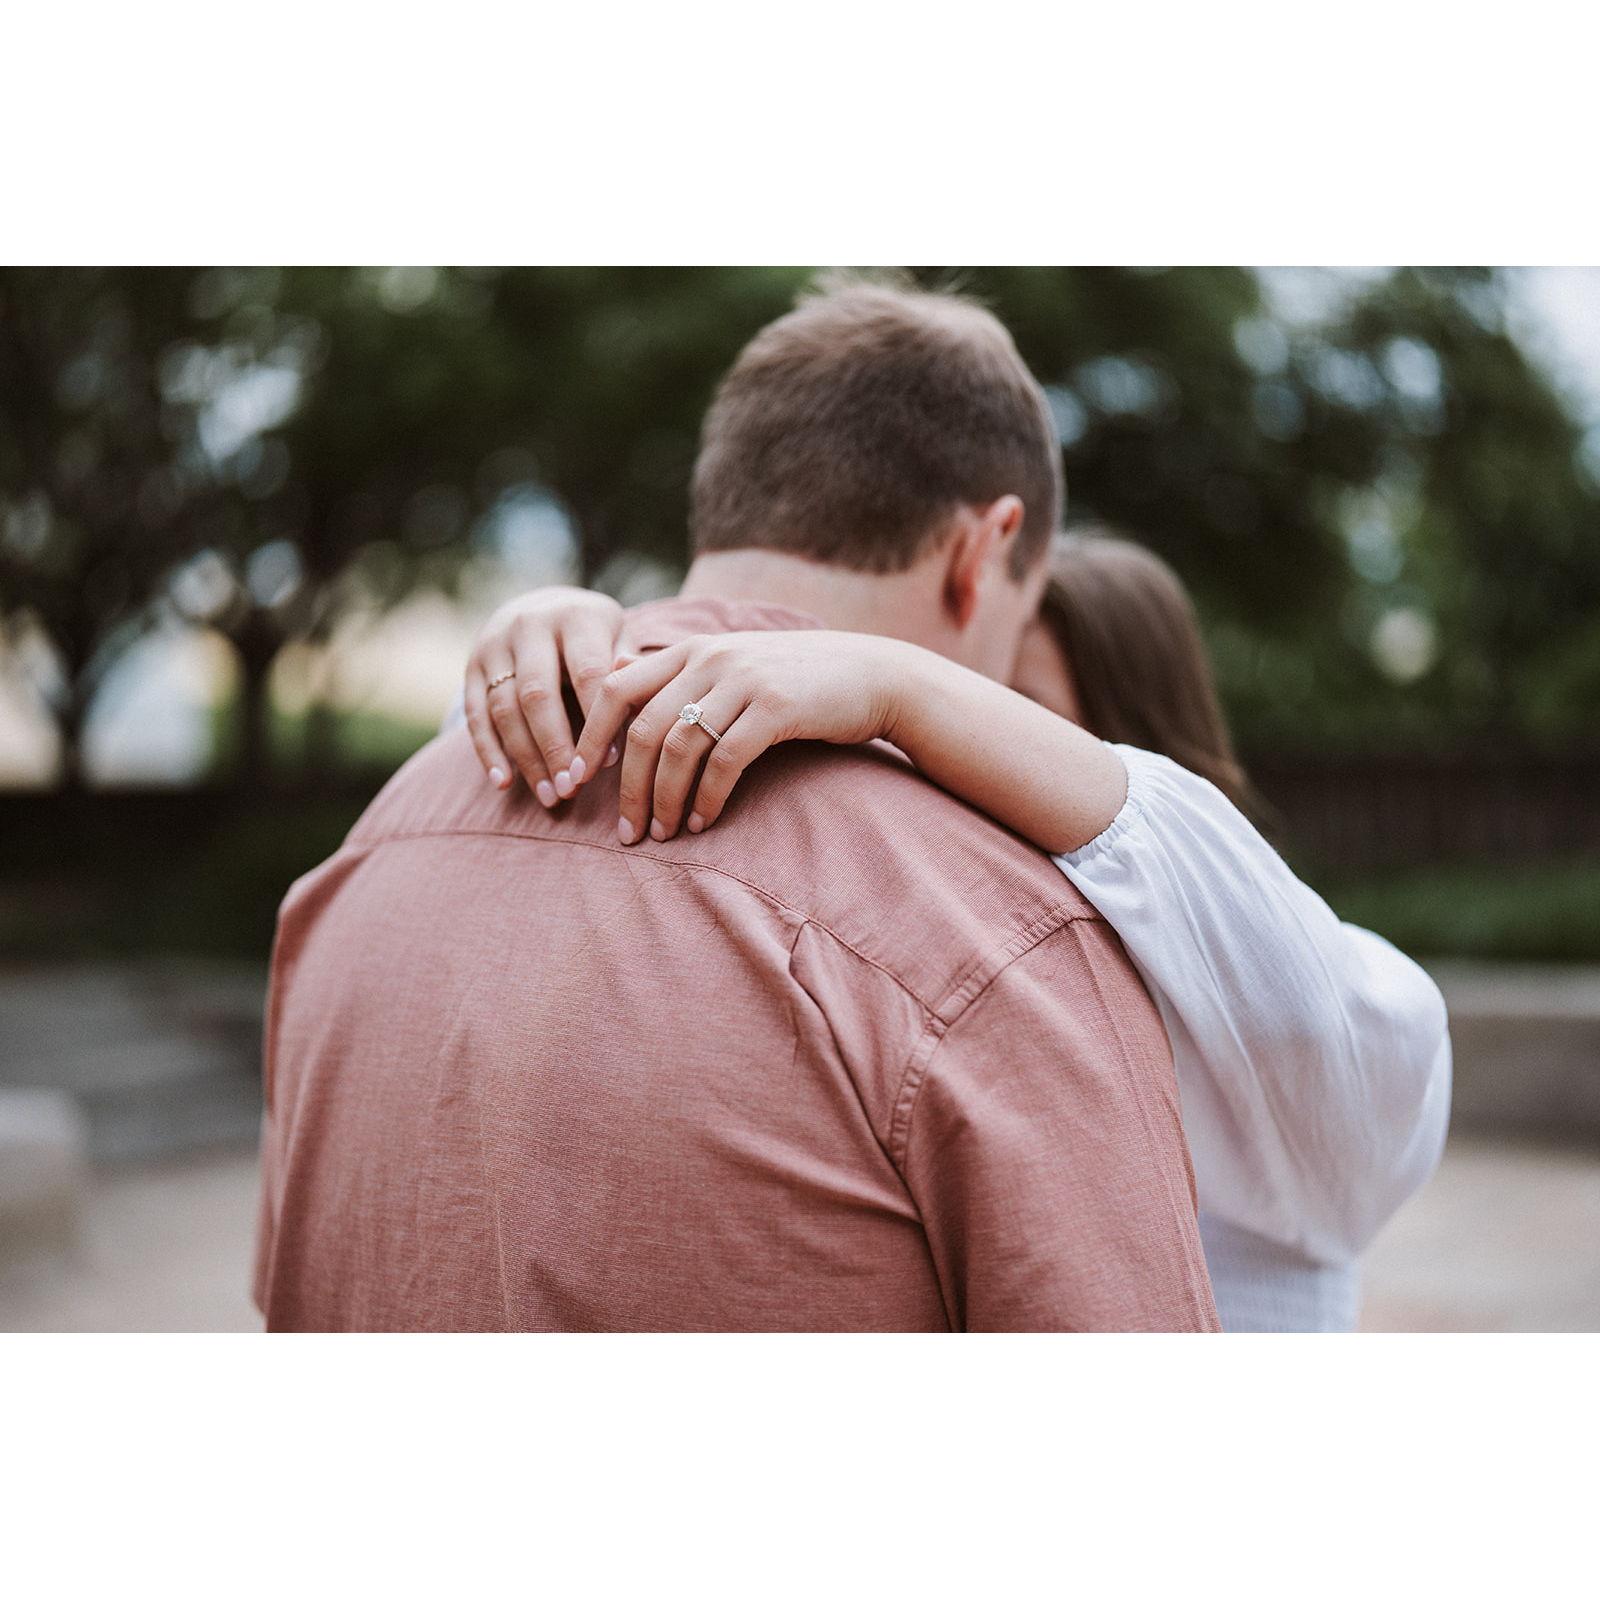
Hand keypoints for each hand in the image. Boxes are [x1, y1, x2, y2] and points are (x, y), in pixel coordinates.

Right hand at [464, 587, 624, 802]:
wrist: (542, 606)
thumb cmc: (596, 638)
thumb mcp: (620, 641)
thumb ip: (630, 672)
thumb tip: (641, 705)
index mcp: (577, 618)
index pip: (587, 674)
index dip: (599, 721)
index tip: (610, 765)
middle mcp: (530, 625)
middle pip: (538, 694)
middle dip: (555, 747)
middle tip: (572, 790)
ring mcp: (495, 645)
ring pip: (504, 708)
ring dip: (526, 758)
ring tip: (550, 796)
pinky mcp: (472, 665)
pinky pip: (474, 714)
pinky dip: (488, 752)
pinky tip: (505, 783)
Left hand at [568, 631, 908, 843]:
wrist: (874, 675)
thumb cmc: (798, 682)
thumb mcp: (734, 668)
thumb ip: (682, 679)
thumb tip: (617, 688)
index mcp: (691, 650)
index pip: (614, 688)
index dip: (589, 736)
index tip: (579, 780)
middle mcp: (710, 658)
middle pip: (642, 728)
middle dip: (626, 786)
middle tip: (624, 831)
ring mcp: (743, 680)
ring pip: (679, 747)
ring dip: (663, 800)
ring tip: (662, 835)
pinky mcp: (775, 708)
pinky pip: (724, 761)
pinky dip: (706, 798)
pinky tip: (702, 822)